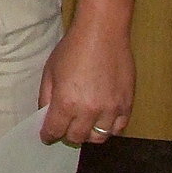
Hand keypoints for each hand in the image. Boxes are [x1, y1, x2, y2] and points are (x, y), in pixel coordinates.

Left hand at [38, 20, 133, 144]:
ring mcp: (110, 110)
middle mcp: (88, 111)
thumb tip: (45, 114)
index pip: (55, 130)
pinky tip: (101, 120)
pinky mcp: (126, 106)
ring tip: (83, 124)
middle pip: (77, 137)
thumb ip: (46, 96)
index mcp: (66, 102)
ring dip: (88, 134)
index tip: (46, 136)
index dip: (48, 135)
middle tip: (64, 127)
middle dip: (67, 134)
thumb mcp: (50, 70)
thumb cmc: (72, 49)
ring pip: (98, 138)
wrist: (102, 34)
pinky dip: (108, 129)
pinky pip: (117, 129)